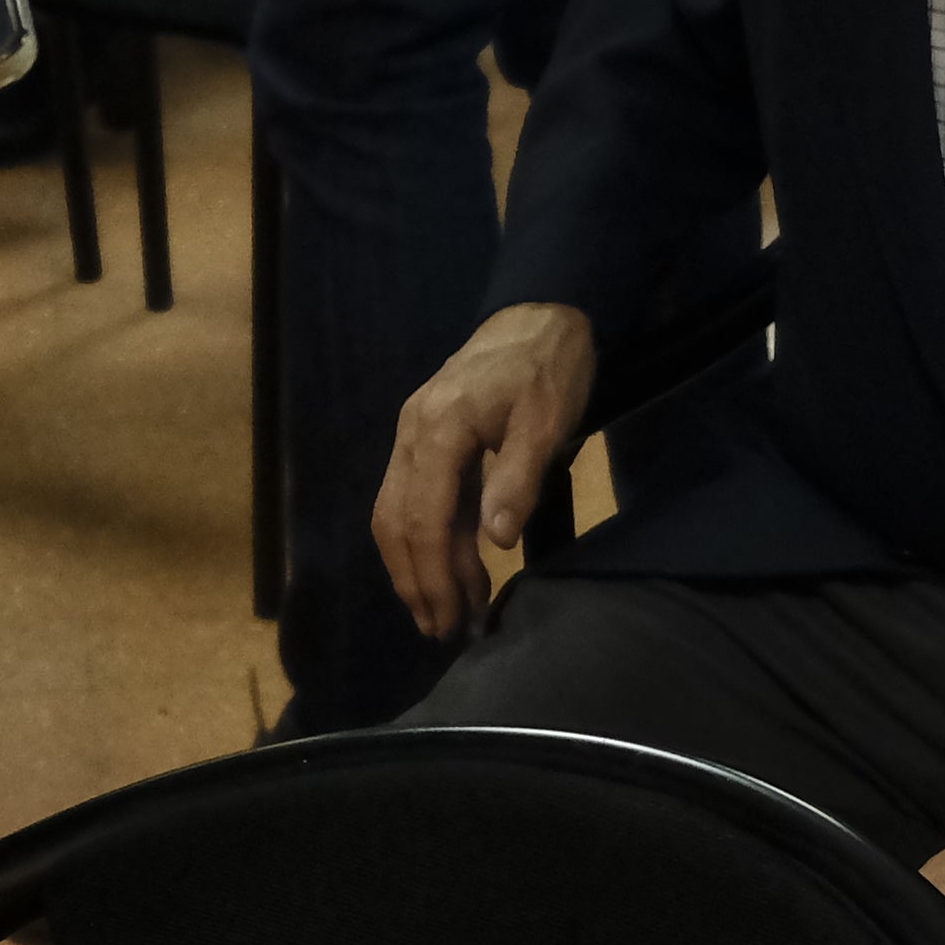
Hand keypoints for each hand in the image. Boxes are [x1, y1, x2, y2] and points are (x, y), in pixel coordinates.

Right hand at [372, 300, 599, 636]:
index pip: (425, 518)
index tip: (455, 618)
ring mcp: (413, 435)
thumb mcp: (547, 422)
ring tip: (443, 612)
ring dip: (415, 566)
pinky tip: (448, 567)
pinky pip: (411, 497)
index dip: (436, 574)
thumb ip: (518, 479)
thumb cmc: (548, 368)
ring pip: (396, 512)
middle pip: (398, 521)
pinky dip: (426, 539)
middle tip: (443, 630)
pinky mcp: (424, 438)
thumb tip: (495, 542)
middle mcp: (412, 434)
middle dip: (416, 581)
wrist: (540, 314)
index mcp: (439, 429)